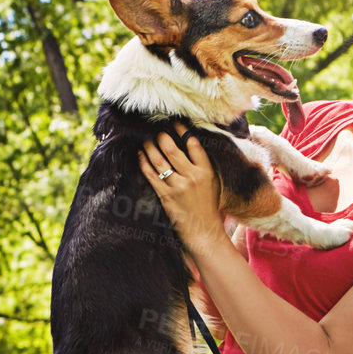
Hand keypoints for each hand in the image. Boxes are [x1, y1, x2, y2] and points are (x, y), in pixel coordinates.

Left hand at [137, 123, 227, 253]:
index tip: (175, 123)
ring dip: (150, 146)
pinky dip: (144, 162)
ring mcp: (177, 186)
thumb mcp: (212, 181)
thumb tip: (189, 141)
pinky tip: (140, 154)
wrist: (204, 230)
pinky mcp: (165, 195)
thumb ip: (202, 163)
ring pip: (159, 160)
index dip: (182, 130)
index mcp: (206, 170)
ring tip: (146, 139)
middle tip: (157, 130)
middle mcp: (192, 176)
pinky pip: (151, 174)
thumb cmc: (208, 204)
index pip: (193, 144)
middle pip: (173, 149)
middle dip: (162, 136)